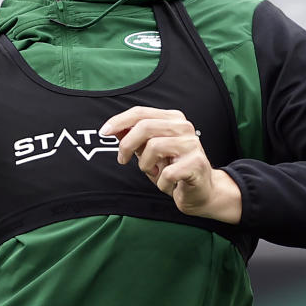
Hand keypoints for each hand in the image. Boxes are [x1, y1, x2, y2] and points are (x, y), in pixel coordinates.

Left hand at [100, 106, 241, 223]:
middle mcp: (184, 127)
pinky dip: (161, 183)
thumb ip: (133, 138)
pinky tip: (168, 184)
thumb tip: (112, 129)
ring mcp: (192, 144)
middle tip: (122, 159)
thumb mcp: (148, 152)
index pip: (140, 112)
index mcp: (172, 119)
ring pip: (154, 147)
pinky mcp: (197, 164)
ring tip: (153, 172)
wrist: (201, 192)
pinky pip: (167, 173)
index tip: (103, 132)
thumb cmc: (173, 170)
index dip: (119, 121)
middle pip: (144, 126)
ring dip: (145, 165)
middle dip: (127, 145)